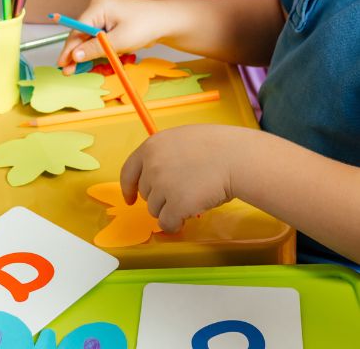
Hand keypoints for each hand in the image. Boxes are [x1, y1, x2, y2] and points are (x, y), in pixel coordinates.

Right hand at [57, 0, 167, 73]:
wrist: (167, 21)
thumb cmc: (146, 26)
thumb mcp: (119, 41)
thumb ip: (95, 48)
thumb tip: (74, 56)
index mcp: (98, 6)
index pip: (77, 29)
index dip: (69, 48)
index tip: (62, 64)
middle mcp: (99, 8)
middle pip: (81, 34)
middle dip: (76, 53)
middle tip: (68, 72)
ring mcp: (105, 15)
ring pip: (90, 38)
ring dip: (87, 54)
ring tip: (80, 70)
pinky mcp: (112, 23)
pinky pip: (99, 38)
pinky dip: (98, 50)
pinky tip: (94, 62)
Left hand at [120, 124, 239, 232]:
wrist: (235, 157)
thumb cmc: (216, 147)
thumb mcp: (181, 140)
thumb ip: (163, 154)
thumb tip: (155, 174)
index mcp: (151, 146)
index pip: (128, 171)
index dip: (128, 187)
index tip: (130, 198)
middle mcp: (152, 165)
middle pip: (146, 194)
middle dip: (161, 197)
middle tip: (183, 189)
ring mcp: (163, 186)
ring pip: (155, 210)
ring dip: (171, 209)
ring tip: (192, 196)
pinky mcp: (176, 205)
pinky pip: (167, 223)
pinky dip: (176, 224)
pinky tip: (189, 214)